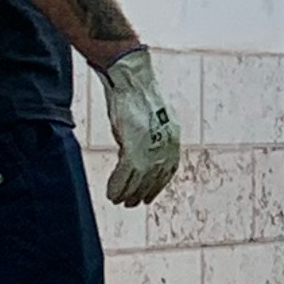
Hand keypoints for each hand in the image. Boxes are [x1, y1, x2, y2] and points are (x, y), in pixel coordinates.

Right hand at [103, 49, 182, 209]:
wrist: (131, 80)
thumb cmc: (136, 96)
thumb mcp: (147, 120)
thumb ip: (146, 138)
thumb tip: (135, 153)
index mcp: (172, 138)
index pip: (168, 170)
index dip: (157, 185)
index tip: (148, 195)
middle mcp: (166, 145)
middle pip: (154, 178)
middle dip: (141, 192)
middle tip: (131, 203)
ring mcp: (151, 147)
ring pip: (139, 179)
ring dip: (127, 192)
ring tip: (118, 200)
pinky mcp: (135, 147)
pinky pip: (125, 174)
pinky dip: (117, 185)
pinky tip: (111, 193)